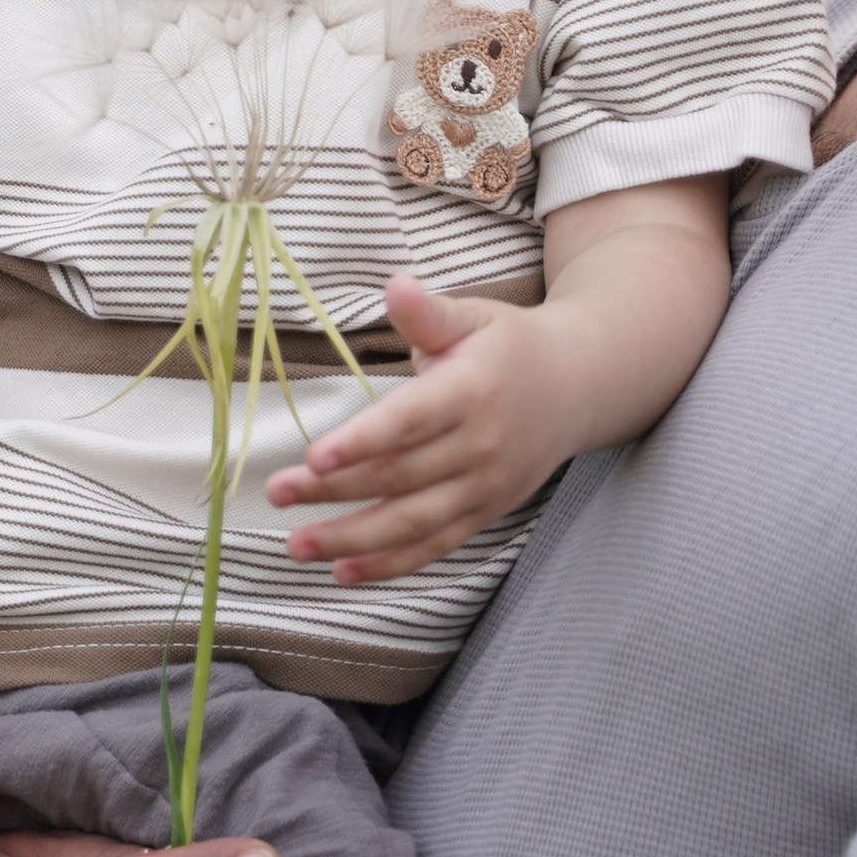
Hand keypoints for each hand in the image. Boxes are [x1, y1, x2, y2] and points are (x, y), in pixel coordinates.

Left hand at [267, 273, 567, 582]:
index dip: (360, 443)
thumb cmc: (510, 346)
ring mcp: (483, 487)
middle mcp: (479, 446)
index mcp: (470, 392)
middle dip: (333, 492)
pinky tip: (342, 571)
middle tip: (277, 492)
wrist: (578, 387)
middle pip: (398, 477)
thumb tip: (395, 285)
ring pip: (411, 522)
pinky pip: (434, 546)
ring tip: (296, 545)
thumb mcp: (474, 317)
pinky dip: (390, 564)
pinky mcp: (484, 513)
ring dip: (351, 539)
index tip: (313, 458)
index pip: (408, 423)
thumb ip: (428, 313)